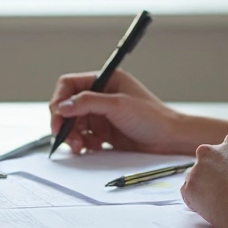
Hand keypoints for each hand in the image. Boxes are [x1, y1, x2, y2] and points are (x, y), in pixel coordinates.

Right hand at [48, 68, 184, 154]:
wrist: (169, 139)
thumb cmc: (152, 117)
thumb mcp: (118, 105)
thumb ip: (88, 103)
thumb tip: (62, 106)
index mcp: (105, 80)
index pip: (70, 84)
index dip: (60, 99)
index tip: (58, 115)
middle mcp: (101, 96)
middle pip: (68, 106)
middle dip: (64, 122)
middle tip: (64, 136)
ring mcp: (102, 114)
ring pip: (73, 123)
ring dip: (72, 135)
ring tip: (79, 146)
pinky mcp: (104, 131)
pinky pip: (83, 136)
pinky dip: (82, 142)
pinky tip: (92, 147)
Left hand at [181, 133, 227, 227]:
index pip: (226, 151)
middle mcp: (213, 149)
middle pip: (207, 160)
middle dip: (212, 174)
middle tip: (224, 191)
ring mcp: (198, 167)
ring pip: (196, 177)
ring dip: (203, 188)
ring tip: (219, 204)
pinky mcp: (189, 186)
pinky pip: (189, 194)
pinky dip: (197, 202)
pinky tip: (212, 209)